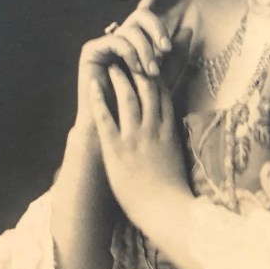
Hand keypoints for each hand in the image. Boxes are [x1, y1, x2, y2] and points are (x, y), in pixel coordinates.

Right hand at [75, 0, 190, 138]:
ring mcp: (106, 42)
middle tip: (164, 50)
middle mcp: (122, 37)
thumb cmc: (139, 108)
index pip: (148, 11)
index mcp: (139, 40)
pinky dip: (130, 53)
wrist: (115, 128)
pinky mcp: (92, 50)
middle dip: (156, 30)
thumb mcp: (163, 80)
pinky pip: (116, 40)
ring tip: (152, 71)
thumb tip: (190, 29)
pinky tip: (136, 69)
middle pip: (142, 17)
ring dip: (145, 49)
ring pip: (131, 29)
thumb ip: (175, 56)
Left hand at [89, 65, 192, 236]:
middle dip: (138, 72)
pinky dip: (99, 100)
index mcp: (170, 133)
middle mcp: (154, 130)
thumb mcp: (177, 164)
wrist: (167, 210)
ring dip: (119, 79)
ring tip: (111, 66)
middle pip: (148, 91)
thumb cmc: (173, 195)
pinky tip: (93, 87)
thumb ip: (173, 148)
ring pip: (128, 98)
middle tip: (129, 58)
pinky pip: (106, 118)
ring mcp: (136, 138)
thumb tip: (171, 143)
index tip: (148, 68)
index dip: (155, 79)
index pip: (164, 98)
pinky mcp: (118, 148)